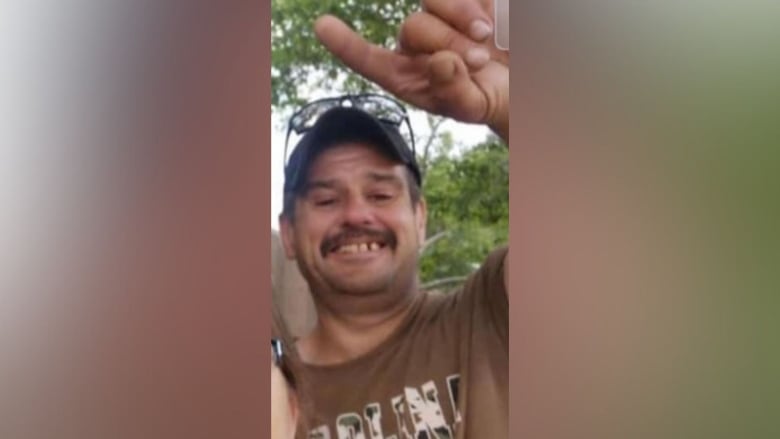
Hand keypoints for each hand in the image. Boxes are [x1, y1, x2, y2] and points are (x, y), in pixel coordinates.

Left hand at [314, 0, 508, 141]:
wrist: (522, 80)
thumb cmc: (490, 100)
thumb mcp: (474, 106)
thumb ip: (454, 91)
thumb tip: (440, 63)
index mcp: (408, 76)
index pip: (370, 59)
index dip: (347, 44)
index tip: (322, 26)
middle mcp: (417, 44)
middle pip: (413, 27)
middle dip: (448, 42)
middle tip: (479, 62)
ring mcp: (440, 18)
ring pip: (433, 0)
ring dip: (461, 16)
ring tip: (488, 38)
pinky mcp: (465, 1)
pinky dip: (477, 4)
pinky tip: (493, 23)